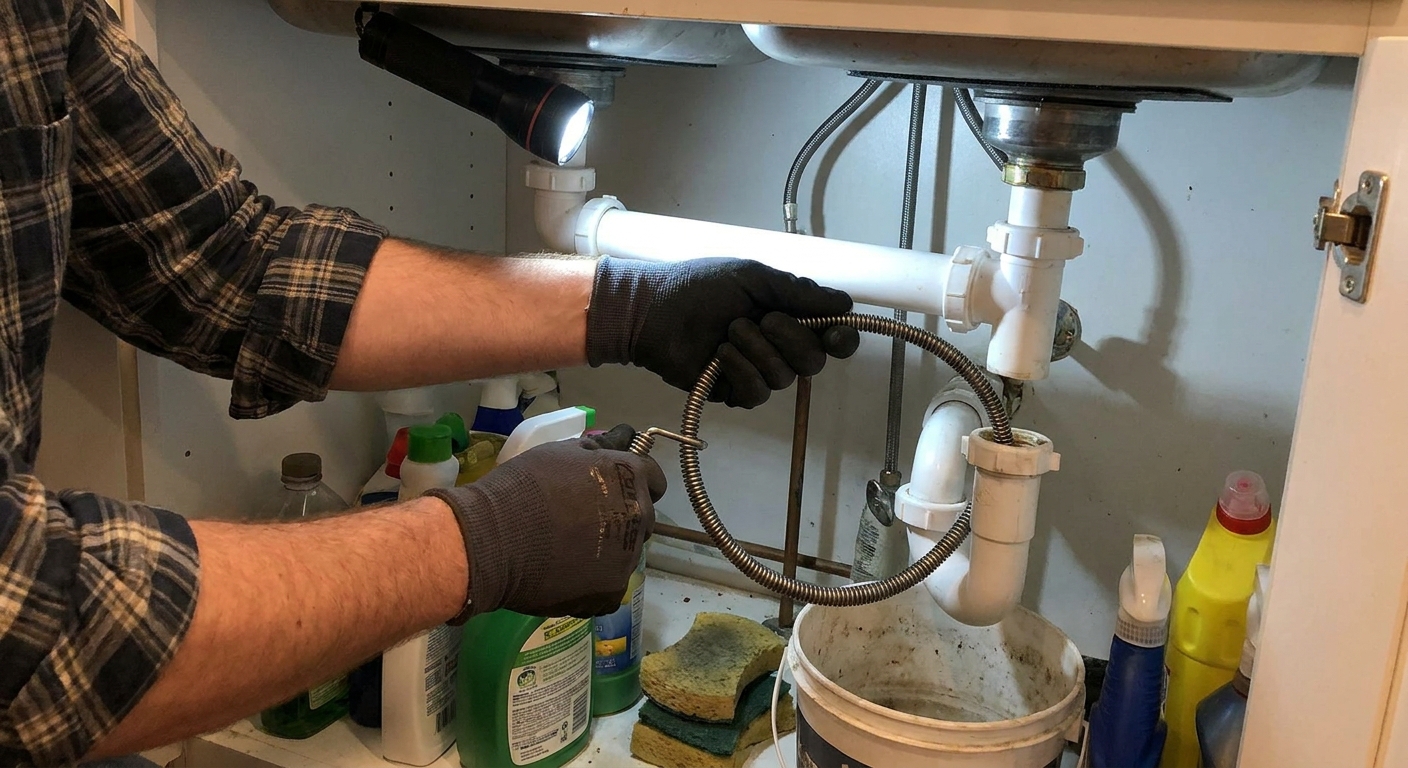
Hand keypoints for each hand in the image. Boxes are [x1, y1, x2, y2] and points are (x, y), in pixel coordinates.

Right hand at [429, 425, 664, 619]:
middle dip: (621, 518)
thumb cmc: (522, 487)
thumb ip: (597, 450)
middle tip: (583, 522)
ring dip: (607, 552)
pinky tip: (563, 576)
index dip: (633, 484)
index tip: (613, 491)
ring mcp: (628, 556)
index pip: (653, 478)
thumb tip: (619, 439)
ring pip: (626, 553)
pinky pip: (609, 586)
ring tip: (567, 553)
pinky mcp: (611, 592)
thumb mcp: (560, 453)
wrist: (492, 539)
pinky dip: (591, 583)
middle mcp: (639, 515)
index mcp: (630, 476)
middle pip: (641, 518)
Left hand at [586, 257, 861, 407]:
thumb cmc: (700, 286)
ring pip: (784, 378)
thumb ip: (797, 292)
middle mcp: (778, 345)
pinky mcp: (733, 391)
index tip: (835, 334)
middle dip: (792, 340)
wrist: (654, 310)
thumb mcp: (752, 278)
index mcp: (788, 316)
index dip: (841, 339)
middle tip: (762, 319)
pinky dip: (741, 371)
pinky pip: (757, 393)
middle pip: (814, 361)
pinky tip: (720, 356)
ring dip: (757, 351)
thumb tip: (845, 303)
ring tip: (728, 332)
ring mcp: (756, 370)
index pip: (831, 336)